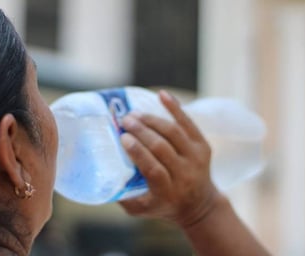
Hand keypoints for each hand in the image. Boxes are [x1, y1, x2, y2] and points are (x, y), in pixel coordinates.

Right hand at [119, 90, 222, 226]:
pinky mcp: (203, 146)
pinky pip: (189, 123)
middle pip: (163, 148)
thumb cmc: (162, 205)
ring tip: (135, 114)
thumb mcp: (139, 209)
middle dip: (142, 131)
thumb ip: (121, 195)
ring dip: (153, 120)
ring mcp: (196, 159)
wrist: (198, 205)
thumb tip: (101, 171)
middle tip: (126, 120)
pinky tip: (161, 95)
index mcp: (167, 192)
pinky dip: (175, 108)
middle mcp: (184, 175)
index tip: (123, 137)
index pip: (154, 169)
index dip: (139, 152)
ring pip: (174, 133)